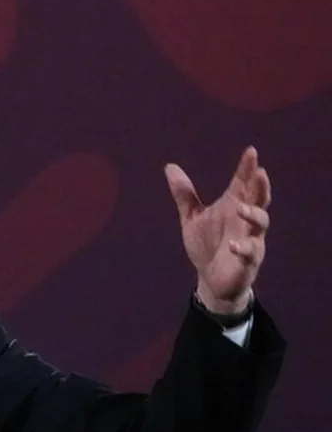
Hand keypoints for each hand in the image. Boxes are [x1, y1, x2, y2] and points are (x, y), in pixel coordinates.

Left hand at [165, 147, 270, 313]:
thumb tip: (169, 166)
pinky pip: (251, 253)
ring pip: (261, 223)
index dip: (247, 168)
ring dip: (254, 214)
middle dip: (260, 186)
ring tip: (241, 208)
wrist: (211, 279)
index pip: (243, 184)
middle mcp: (245, 220)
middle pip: (259, 199)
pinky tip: (233, 245)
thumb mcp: (192, 217)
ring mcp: (250, 240)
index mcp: (234, 206)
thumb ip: (184, 194)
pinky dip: (244, 248)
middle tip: (259, 173)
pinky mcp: (249, 261)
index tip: (250, 152)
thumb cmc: (207, 244)